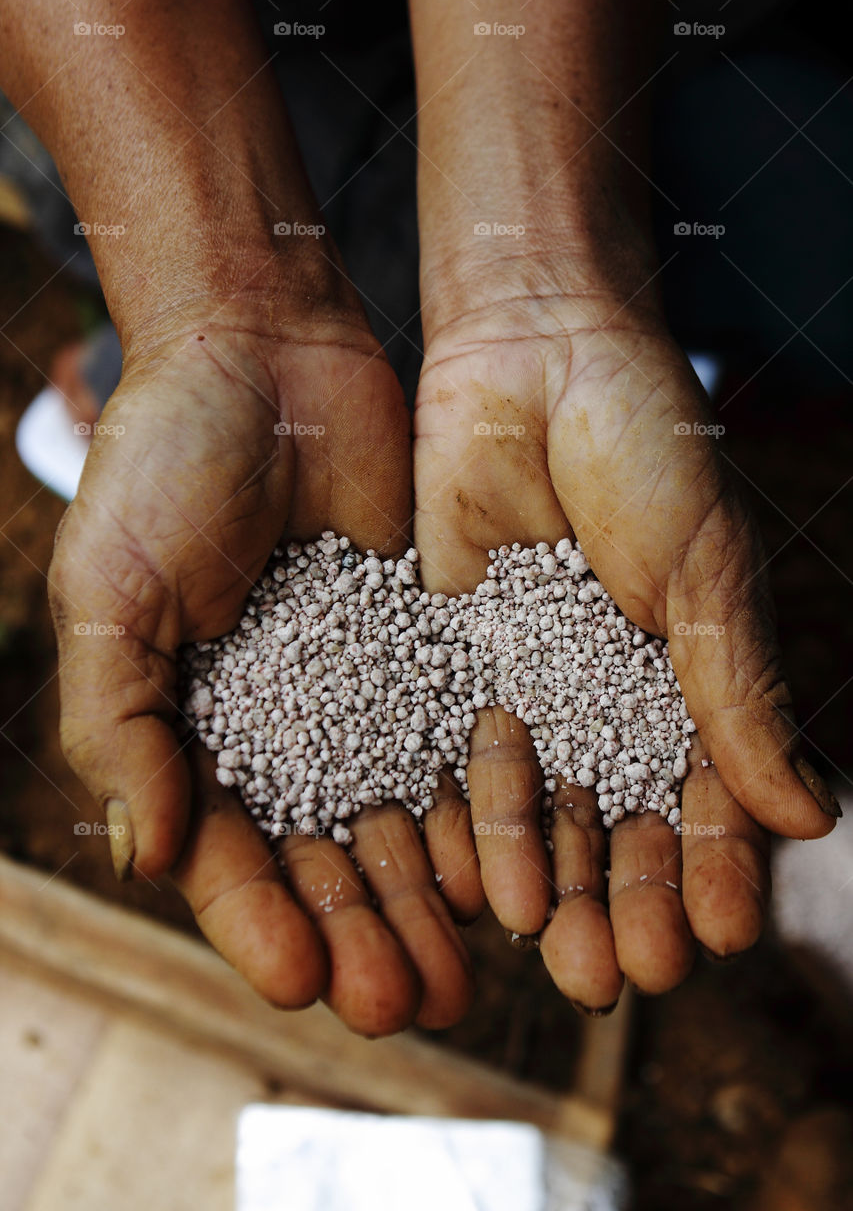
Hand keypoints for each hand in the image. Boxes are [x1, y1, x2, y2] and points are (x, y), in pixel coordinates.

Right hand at [49, 305, 478, 1033]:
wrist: (262, 355)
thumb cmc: (161, 465)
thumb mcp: (108, 593)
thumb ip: (122, 725)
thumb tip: (148, 854)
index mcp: (191, 727)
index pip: (226, 854)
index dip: (260, 925)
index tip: (300, 986)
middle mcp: (280, 725)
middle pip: (323, 858)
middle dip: (360, 934)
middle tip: (407, 1005)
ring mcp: (358, 690)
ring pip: (397, 820)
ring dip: (424, 898)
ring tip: (464, 969)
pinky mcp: (426, 647)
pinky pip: (453, 743)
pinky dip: (474, 809)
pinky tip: (501, 867)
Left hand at [414, 286, 837, 1009]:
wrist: (533, 357)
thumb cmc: (646, 449)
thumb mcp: (706, 576)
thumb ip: (742, 697)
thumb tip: (812, 818)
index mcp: (690, 667)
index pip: (709, 792)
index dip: (715, 866)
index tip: (715, 937)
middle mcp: (611, 684)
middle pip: (625, 817)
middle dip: (632, 896)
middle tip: (626, 975)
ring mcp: (535, 676)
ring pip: (550, 805)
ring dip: (561, 882)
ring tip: (562, 957)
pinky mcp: (459, 654)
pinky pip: (471, 754)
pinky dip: (487, 822)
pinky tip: (494, 887)